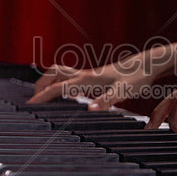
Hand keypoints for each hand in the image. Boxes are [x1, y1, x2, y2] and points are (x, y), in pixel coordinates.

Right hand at [29, 60, 155, 108]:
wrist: (147, 65)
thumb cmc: (137, 78)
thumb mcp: (124, 92)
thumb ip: (106, 100)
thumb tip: (89, 110)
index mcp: (87, 79)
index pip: (58, 87)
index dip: (42, 96)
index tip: (29, 105)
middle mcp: (85, 75)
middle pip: (53, 73)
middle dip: (40, 85)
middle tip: (34, 100)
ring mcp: (89, 75)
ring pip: (60, 73)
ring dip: (49, 82)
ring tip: (44, 97)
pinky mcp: (95, 77)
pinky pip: (71, 78)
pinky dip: (62, 84)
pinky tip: (68, 97)